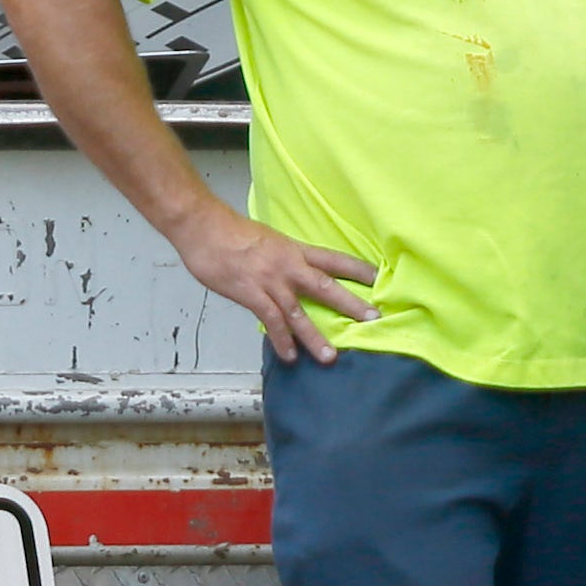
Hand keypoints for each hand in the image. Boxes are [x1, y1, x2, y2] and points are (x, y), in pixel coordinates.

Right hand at [170, 206, 381, 362]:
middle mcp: (288, 266)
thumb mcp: (267, 241)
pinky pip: (271, 321)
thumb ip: (281, 259)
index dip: (358, 269)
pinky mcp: (251, 294)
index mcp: (294, 250)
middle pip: (326, 286)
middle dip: (351, 304)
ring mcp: (270, 281)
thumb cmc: (230, 232)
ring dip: (315, 336)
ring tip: (330, 357)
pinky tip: (290, 356)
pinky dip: (281, 340)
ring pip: (299, 312)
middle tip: (373, 319)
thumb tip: (289, 276)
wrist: (205, 228)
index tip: (380, 278)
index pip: (333, 259)